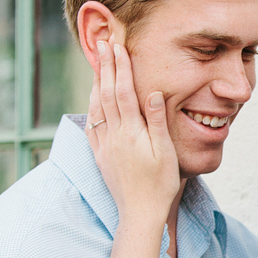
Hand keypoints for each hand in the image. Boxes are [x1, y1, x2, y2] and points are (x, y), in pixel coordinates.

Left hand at [85, 41, 179, 224]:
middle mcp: (113, 135)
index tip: (119, 47)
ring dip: (96, 82)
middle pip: (106, 93)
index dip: (121, 68)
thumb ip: (156, 121)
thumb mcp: (165, 153)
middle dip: (106, 67)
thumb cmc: (160, 185)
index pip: (123, 92)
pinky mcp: (100, 155)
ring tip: (97, 64)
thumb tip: (152, 93)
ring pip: (96, 106)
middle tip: (104, 44)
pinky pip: (92, 124)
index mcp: (131, 132)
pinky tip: (93, 99)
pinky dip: (92, 105)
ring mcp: (104, 145)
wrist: (140, 213)